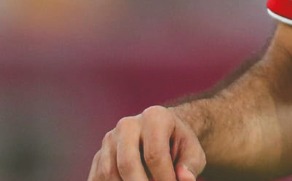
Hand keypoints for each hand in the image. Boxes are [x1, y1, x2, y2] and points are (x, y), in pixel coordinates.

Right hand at [89, 106, 206, 180]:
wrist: (161, 134)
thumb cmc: (178, 145)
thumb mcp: (192, 152)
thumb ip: (190, 165)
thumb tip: (186, 180)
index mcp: (154, 117)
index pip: (155, 154)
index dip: (164, 179)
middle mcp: (127, 125)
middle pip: (127, 164)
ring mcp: (110, 139)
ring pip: (110, 173)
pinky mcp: (99, 155)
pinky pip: (99, 178)